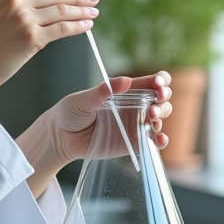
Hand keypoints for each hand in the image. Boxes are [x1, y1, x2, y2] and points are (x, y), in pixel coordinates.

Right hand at [0, 0, 99, 100]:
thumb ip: (14, 4)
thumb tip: (47, 3)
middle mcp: (15, 1)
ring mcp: (24, 19)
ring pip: (62, 10)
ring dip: (82, 10)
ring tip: (93, 12)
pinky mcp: (32, 38)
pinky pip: (62, 29)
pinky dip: (78, 26)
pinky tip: (86, 26)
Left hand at [17, 71, 173, 197]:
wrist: (60, 137)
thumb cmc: (70, 112)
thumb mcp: (83, 99)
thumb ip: (102, 92)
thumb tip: (125, 81)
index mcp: (125, 91)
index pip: (150, 82)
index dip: (160, 80)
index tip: (158, 83)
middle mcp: (134, 106)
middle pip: (160, 100)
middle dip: (163, 99)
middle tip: (155, 103)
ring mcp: (134, 125)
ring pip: (159, 119)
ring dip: (161, 117)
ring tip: (151, 118)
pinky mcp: (133, 143)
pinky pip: (151, 142)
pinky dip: (160, 140)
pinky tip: (160, 139)